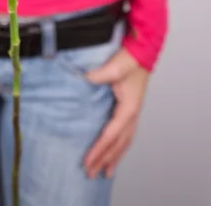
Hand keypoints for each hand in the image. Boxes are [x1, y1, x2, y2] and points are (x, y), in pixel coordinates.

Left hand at [84, 48, 149, 178]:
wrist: (142, 51)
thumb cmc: (130, 59)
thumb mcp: (115, 67)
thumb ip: (99, 75)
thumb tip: (83, 80)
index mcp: (128, 109)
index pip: (110, 135)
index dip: (99, 150)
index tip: (87, 162)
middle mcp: (132, 115)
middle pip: (118, 144)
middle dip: (104, 160)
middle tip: (91, 174)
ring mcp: (132, 113)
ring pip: (124, 142)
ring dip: (114, 157)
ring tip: (105, 172)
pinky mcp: (129, 109)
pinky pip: (125, 134)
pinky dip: (119, 146)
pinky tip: (114, 152)